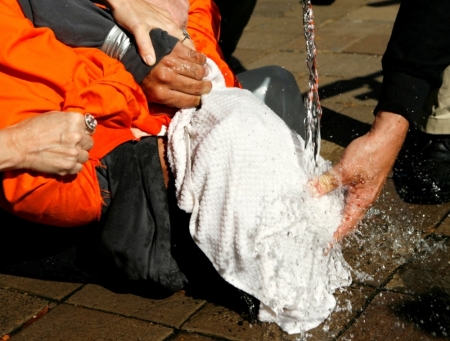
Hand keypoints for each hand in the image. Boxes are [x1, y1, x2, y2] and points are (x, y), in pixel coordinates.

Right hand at [6, 112, 93, 175]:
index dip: (84, 131)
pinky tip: (64, 162)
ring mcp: (75, 152)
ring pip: (85, 155)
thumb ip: (70, 121)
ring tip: (66, 154)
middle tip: (70, 145)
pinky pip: (79, 167)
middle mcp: (78, 135)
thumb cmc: (32, 128)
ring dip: (78, 155)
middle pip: (89, 142)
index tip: (78, 134)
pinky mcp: (69, 166)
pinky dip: (73, 166)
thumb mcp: (53, 116)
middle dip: (82, 143)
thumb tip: (80, 125)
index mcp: (75, 120)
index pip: (91, 127)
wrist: (19, 146)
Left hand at [105, 0, 189, 64]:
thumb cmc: (129, 13)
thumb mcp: (137, 29)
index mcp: (169, 26)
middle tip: (186, 68)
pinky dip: (171, 40)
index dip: (192, 54)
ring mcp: (164, 19)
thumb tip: (152, 62)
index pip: (187, 42)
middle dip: (186, 53)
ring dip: (179, 47)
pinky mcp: (157, 17)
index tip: (194, 66)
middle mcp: (170, 22)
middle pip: (183, 40)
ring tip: (177, 62)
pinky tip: (165, 48)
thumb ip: (145, 45)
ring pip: (176, 35)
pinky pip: (169, 31)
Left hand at [140, 42, 211, 107]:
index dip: (199, 100)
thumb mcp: (150, 97)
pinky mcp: (174, 48)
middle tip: (207, 86)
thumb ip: (166, 104)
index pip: (189, 101)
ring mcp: (171, 62)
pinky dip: (200, 59)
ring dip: (203, 73)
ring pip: (198, 71)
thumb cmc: (142, 78)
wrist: (130, 53)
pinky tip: (199, 62)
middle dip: (205, 88)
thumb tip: (186, 108)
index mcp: (161, 94)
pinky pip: (195, 55)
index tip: (202, 98)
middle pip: (196, 86)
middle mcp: (167, 79)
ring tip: (203, 74)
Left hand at [308, 111, 408, 239]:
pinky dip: (332, 196)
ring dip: (330, 210)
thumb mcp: (345, 170)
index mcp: (362, 202)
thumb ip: (328, 182)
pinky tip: (322, 193)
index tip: (324, 247)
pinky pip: (342, 193)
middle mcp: (362, 199)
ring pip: (342, 205)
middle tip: (314, 231)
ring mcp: (360, 189)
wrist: (385, 137)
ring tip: (315, 215)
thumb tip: (311, 191)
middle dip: (329, 225)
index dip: (334, 237)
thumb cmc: (371, 154)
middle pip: (344, 217)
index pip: (345, 226)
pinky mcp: (358, 180)